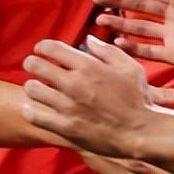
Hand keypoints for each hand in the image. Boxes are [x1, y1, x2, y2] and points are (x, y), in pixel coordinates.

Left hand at [22, 33, 168, 158]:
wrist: (141, 133)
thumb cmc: (138, 99)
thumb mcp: (130, 67)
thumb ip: (107, 51)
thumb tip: (88, 40)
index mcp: (88, 66)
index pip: (51, 48)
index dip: (42, 47)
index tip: (41, 50)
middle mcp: (74, 84)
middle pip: (36, 65)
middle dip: (31, 63)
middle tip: (33, 66)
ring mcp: (68, 107)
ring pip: (32, 89)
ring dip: (32, 86)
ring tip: (37, 88)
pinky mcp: (65, 128)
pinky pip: (35, 115)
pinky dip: (31, 109)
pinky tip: (35, 108)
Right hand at [95, 0, 173, 72]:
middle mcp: (173, 12)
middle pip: (139, 4)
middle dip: (118, 1)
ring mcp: (171, 33)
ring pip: (139, 26)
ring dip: (120, 23)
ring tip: (101, 20)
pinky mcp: (172, 53)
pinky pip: (147, 49)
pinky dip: (132, 46)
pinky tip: (117, 41)